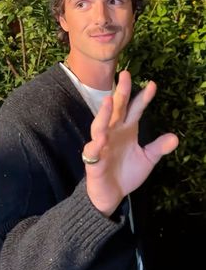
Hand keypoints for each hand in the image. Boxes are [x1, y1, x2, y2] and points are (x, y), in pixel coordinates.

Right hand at [83, 71, 178, 216]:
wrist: (111, 195)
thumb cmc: (126, 173)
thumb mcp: (147, 160)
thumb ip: (158, 148)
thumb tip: (176, 137)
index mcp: (127, 130)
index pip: (135, 110)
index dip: (143, 98)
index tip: (153, 85)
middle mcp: (114, 132)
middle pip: (116, 109)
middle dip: (121, 92)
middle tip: (125, 75)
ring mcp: (102, 144)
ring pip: (101, 125)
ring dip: (104, 113)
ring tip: (109, 101)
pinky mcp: (93, 159)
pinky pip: (93, 150)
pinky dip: (97, 143)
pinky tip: (103, 137)